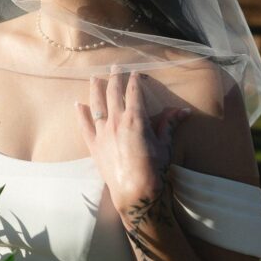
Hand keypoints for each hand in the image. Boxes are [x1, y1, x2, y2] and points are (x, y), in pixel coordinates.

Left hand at [74, 67, 190, 217]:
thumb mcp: (165, 145)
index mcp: (136, 119)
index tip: (134, 72)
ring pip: (96, 105)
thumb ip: (169, 124)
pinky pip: (84, 126)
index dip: (134, 81)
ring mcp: (102, 133)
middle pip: (113, 94)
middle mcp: (116, 122)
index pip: (134, 93)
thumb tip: (183, 111)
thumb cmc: (153, 170)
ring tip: (94, 78)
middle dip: (114, 78)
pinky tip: (77, 104)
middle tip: (115, 67)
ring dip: (95, 89)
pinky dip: (80, 114)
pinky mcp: (94, 146)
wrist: (134, 193)